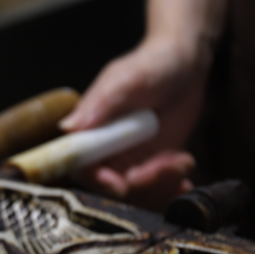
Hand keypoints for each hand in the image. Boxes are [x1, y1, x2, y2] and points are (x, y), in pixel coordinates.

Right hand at [59, 35, 209, 209]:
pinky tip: (185, 176)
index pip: (81, 165)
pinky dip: (172, 187)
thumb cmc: (151, 63)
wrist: (186, 63)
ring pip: (138, 190)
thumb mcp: (124, 80)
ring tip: (182, 161)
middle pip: (112, 185)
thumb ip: (98, 105)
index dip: (97, 180)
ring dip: (162, 183)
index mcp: (90, 129)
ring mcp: (131, 157)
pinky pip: (157, 187)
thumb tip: (68, 128)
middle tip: (167, 166)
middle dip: (141, 184)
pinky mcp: (154, 162)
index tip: (121, 184)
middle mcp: (106, 148)